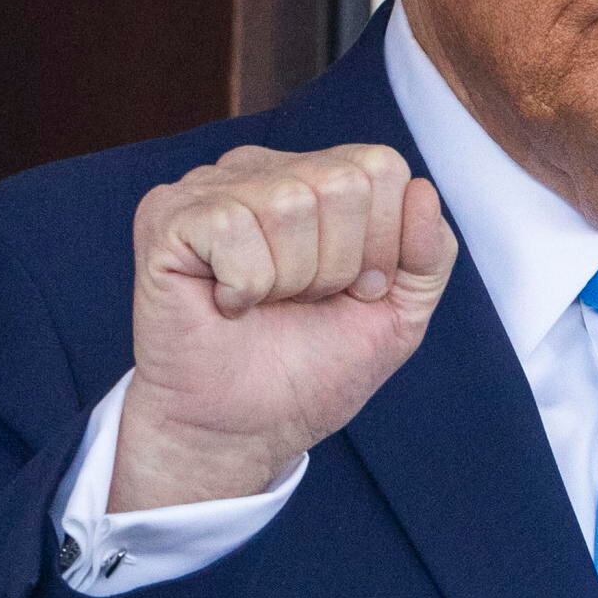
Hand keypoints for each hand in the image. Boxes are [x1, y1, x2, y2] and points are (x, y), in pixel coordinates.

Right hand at [116, 142, 453, 510]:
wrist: (245, 429)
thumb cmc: (311, 370)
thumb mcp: (398, 314)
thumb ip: (430, 254)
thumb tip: (423, 190)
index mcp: (317, 177)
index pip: (381, 167)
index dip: (383, 245)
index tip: (353, 292)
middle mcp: (262, 170)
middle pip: (342, 183)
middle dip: (338, 266)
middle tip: (303, 302)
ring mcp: (208, 187)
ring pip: (290, 203)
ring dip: (290, 280)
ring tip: (264, 304)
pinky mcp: (166, 216)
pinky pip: (232, 228)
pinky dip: (243, 286)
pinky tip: (227, 304)